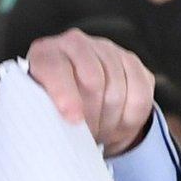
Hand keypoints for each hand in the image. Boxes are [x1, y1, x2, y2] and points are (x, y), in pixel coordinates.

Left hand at [25, 29, 155, 156]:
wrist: (74, 101)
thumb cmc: (51, 109)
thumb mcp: (40, 112)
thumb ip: (45, 115)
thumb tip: (58, 131)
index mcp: (45, 54)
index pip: (56, 69)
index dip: (66, 95)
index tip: (74, 120)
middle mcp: (75, 44)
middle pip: (93, 82)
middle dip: (91, 117)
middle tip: (86, 135)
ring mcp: (106, 49)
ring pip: (118, 91)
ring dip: (109, 121)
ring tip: (97, 130)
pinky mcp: (131, 61)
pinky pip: (140, 96)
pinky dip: (130, 119)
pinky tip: (115, 125)